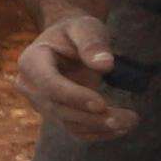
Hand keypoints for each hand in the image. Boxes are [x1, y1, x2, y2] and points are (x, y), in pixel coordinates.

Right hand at [8, 11, 125, 129]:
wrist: (66, 41)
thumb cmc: (76, 30)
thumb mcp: (85, 27)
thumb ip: (92, 43)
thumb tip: (105, 65)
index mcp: (31, 61)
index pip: (49, 85)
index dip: (74, 96)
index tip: (102, 104)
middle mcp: (29, 86)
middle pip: (59, 108)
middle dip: (93, 117)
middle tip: (129, 119)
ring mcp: (40, 102)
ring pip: (68, 123)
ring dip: (100, 127)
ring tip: (131, 122)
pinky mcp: (55, 113)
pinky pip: (74, 129)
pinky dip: (97, 132)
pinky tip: (121, 129)